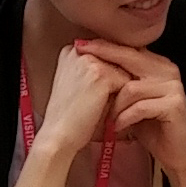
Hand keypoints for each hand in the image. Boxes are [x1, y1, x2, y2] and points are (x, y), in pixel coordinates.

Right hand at [29, 42, 125, 164]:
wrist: (58, 136)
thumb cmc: (69, 117)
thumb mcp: (78, 85)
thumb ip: (96, 70)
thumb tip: (128, 66)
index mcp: (72, 51)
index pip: (107, 56)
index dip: (108, 77)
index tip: (95, 95)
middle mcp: (79, 50)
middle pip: (118, 61)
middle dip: (116, 83)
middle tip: (98, 104)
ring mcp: (90, 60)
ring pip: (124, 72)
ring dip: (120, 92)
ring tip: (100, 109)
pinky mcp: (101, 74)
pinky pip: (128, 84)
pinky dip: (122, 101)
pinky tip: (105, 112)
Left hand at [77, 37, 185, 181]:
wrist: (176, 153)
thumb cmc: (150, 127)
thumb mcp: (131, 101)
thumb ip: (119, 82)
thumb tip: (88, 64)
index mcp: (157, 65)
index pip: (128, 50)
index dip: (104, 46)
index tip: (79, 45)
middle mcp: (168, 71)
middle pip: (130, 58)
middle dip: (103, 60)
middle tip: (82, 64)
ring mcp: (173, 86)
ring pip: (131, 88)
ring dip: (115, 106)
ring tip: (109, 120)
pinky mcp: (174, 104)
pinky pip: (140, 107)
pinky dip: (125, 118)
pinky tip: (118, 127)